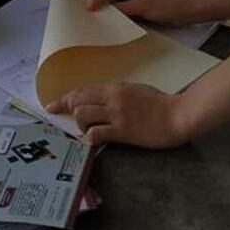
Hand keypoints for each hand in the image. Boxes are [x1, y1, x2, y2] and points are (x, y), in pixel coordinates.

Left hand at [46, 83, 188, 147]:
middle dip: (66, 110)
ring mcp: (116, 114)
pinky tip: (95, 141)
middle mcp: (112, 98)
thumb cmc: (161, 103)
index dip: (64, 98)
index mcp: (116, 88)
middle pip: (78, 101)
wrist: (178, 115)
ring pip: (82, 115)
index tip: (52, 105)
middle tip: (60, 118)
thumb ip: (118, 94)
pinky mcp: (122, 131)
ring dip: (80, 125)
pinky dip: (90, 138)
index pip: (83, 90)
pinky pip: (96, 133)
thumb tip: (103, 100)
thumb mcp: (137, 91)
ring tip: (89, 130)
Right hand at [87, 0, 191, 25]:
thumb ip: (121, 7)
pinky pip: (124, 7)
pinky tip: (113, 21)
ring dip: (110, 8)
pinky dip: (119, 13)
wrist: (188, 10)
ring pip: (117, 0)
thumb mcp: (142, 6)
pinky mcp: (140, 2)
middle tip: (90, 14)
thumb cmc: (168, 4)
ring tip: (99, 18)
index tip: (89, 8)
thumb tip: (104, 11)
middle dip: (102, 2)